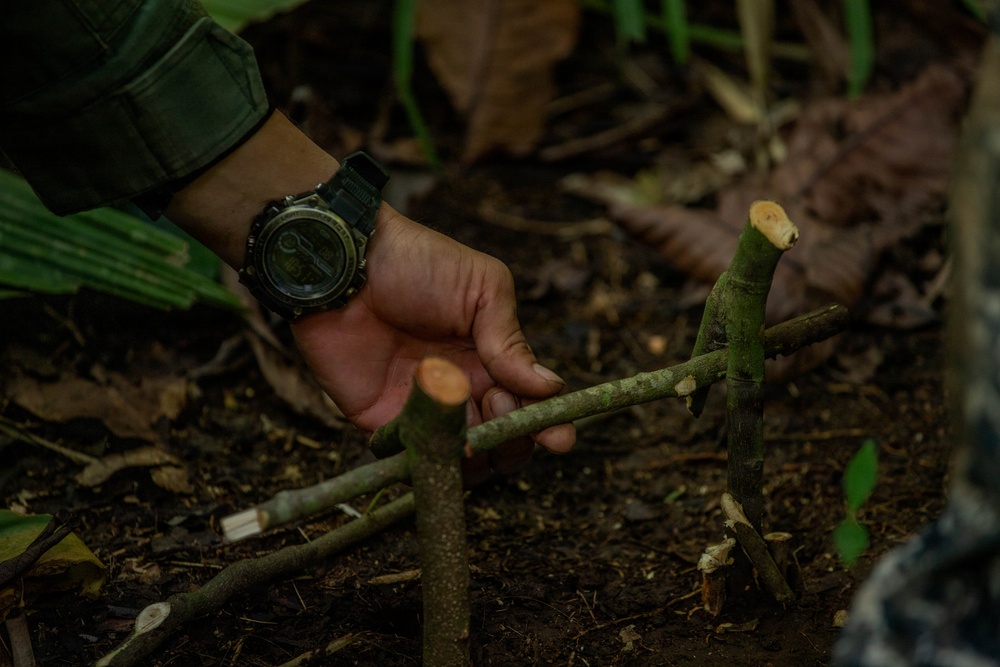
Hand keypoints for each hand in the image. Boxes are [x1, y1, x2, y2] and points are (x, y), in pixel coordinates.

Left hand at [164, 113, 572, 481]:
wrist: (343, 265)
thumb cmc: (416, 263)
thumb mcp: (481, 289)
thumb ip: (511, 341)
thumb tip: (550, 387)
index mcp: (490, 358)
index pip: (527, 403)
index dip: (545, 423)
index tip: (559, 437)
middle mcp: (461, 389)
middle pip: (501, 439)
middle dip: (514, 438)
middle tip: (502, 408)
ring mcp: (423, 410)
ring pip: (464, 458)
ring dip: (479, 453)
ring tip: (473, 423)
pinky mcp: (383, 423)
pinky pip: (415, 459)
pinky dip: (434, 462)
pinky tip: (444, 445)